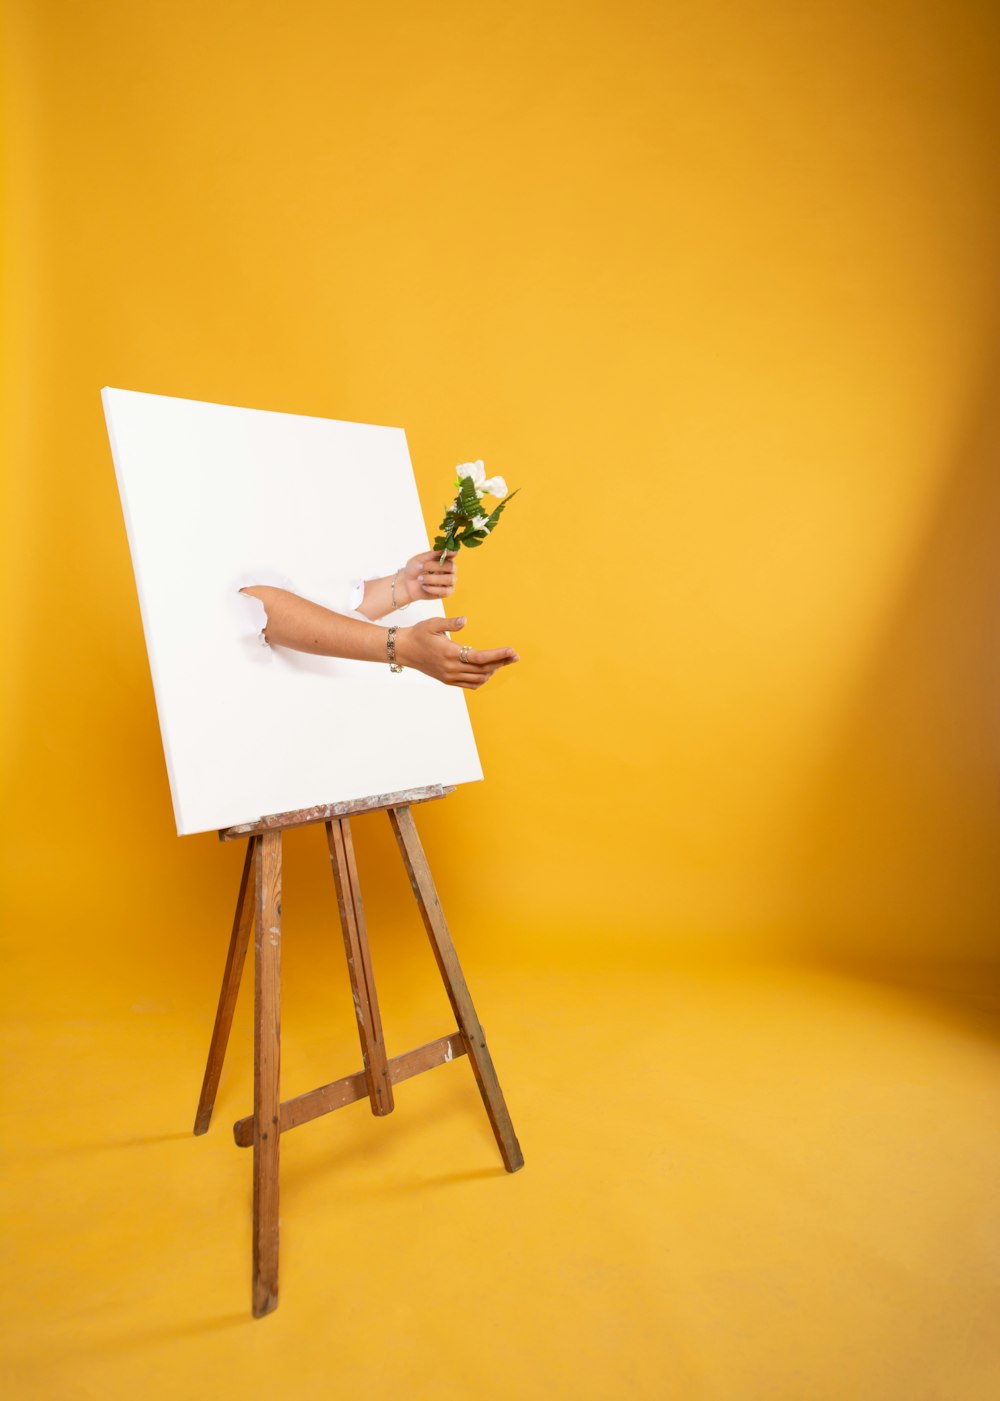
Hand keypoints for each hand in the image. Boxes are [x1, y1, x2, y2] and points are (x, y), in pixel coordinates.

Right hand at [395, 616, 518, 689]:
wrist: (403, 650)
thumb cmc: (419, 634)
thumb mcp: (432, 624)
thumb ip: (449, 623)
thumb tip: (464, 620)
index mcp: (449, 653)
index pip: (480, 657)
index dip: (498, 655)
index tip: (512, 651)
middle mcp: (451, 668)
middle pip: (483, 669)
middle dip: (502, 662)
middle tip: (515, 656)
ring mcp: (450, 676)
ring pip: (479, 679)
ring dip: (493, 671)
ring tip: (503, 661)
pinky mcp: (448, 680)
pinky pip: (470, 684)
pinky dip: (482, 679)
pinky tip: (489, 671)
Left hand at [402, 549, 456, 602]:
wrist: (406, 584)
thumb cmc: (414, 569)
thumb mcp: (420, 559)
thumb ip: (432, 554)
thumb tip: (445, 548)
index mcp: (444, 558)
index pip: (453, 553)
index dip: (452, 552)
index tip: (446, 551)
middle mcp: (449, 569)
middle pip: (451, 566)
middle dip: (434, 566)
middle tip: (420, 567)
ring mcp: (449, 581)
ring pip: (450, 579)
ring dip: (432, 579)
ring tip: (420, 579)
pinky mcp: (447, 592)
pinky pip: (446, 591)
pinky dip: (433, 588)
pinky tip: (424, 586)